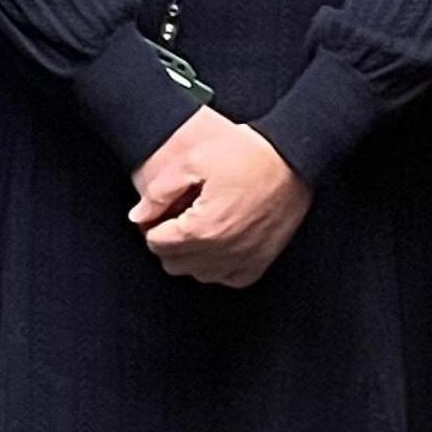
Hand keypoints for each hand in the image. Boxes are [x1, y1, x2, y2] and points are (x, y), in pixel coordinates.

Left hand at [126, 107, 312, 288]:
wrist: (293, 158)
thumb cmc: (248, 154)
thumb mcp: (194, 159)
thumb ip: (159, 190)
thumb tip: (138, 215)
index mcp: (204, 228)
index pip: (157, 244)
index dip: (152, 226)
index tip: (159, 213)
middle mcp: (225, 251)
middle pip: (174, 263)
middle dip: (168, 242)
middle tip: (174, 219)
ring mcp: (246, 259)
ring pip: (199, 274)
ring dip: (192, 255)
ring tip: (198, 227)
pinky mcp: (262, 260)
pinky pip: (229, 278)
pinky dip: (219, 265)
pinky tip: (219, 242)